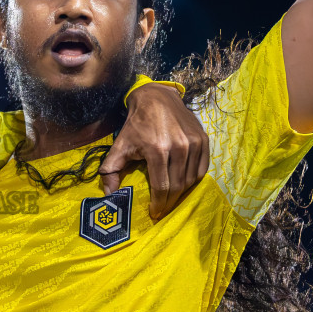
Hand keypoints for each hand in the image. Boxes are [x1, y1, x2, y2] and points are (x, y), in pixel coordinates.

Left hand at [99, 82, 209, 216]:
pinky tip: (183, 183)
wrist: (157, 98)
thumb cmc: (137, 124)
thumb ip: (111, 170)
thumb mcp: (120, 145)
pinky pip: (202, 169)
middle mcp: (179, 147)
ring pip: (191, 179)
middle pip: (178, 186)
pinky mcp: (203, 140)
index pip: (162, 187)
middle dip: (169, 202)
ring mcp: (193, 143)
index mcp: (157, 149)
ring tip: (171, 197)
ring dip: (182, 192)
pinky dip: (194, 179)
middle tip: (163, 209)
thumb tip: (109, 195)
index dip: (158, 204)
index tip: (154, 213)